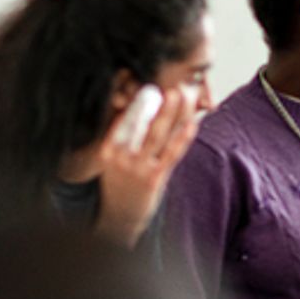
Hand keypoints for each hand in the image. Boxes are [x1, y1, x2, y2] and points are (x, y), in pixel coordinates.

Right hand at [96, 87, 199, 246]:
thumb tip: (135, 105)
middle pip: (141, 123)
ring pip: (158, 135)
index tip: (147, 82)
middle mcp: (120, 156)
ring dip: (171, 113)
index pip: (124, 118)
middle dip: (157, 102)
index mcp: (107, 148)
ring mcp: (137, 168)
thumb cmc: (120, 182)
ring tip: (182, 94)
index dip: (138, 100)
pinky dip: (182, 137)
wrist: (119, 217)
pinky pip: (171, 154)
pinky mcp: (154, 178)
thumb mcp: (112, 158)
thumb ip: (124, 135)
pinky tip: (192, 123)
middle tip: (169, 83)